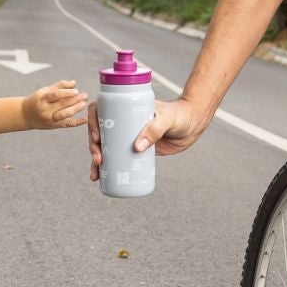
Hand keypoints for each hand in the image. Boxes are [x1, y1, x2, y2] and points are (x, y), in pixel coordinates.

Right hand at [22, 79, 89, 130]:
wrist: (25, 115)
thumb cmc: (37, 100)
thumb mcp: (45, 91)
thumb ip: (60, 86)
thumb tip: (74, 83)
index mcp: (42, 99)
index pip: (55, 95)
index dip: (66, 93)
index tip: (76, 91)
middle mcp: (45, 110)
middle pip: (62, 105)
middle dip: (75, 100)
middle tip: (85, 95)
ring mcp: (49, 119)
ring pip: (64, 115)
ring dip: (76, 109)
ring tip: (84, 104)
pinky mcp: (54, 126)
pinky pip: (67, 124)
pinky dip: (77, 122)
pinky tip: (86, 118)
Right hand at [87, 94, 208, 181]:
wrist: (193, 124)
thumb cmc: (180, 115)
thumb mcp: (167, 119)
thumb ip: (155, 130)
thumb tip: (137, 148)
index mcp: (125, 108)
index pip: (101, 110)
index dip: (93, 122)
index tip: (98, 137)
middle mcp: (123, 121)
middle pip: (99, 132)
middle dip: (94, 147)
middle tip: (98, 160)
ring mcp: (128, 136)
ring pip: (105, 147)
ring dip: (96, 161)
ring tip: (95, 175)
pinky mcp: (136, 150)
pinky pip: (118, 158)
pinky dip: (109, 169)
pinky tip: (101, 179)